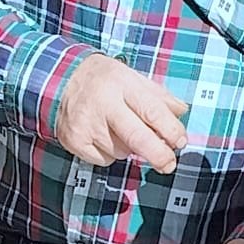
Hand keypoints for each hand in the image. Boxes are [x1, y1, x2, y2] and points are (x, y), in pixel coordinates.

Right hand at [55, 55, 189, 172]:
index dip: (170, 130)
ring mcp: (86, 124)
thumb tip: (182, 112)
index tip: (181, 142)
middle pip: (137, 138)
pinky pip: (104, 159)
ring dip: (129, 148)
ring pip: (121, 151)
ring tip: (119, 128)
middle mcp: (102, 104)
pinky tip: (103, 135)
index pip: (152, 111)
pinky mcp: (74, 140)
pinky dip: (110, 153)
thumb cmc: (105, 80)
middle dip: (158, 155)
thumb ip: (159, 96)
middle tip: (169, 165)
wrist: (61, 79)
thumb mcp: (133, 78)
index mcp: (121, 84)